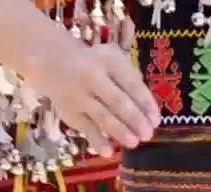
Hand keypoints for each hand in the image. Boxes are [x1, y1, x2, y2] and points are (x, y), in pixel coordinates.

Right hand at [22, 33, 160, 151]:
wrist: (54, 62)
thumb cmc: (94, 62)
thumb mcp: (112, 58)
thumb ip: (130, 77)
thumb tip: (147, 106)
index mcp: (109, 61)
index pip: (131, 84)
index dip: (145, 103)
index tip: (156, 120)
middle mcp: (93, 76)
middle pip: (118, 101)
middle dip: (135, 120)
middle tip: (148, 134)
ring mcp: (80, 95)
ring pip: (102, 116)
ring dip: (120, 131)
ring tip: (134, 143)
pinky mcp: (69, 111)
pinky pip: (85, 127)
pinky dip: (96, 140)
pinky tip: (108, 151)